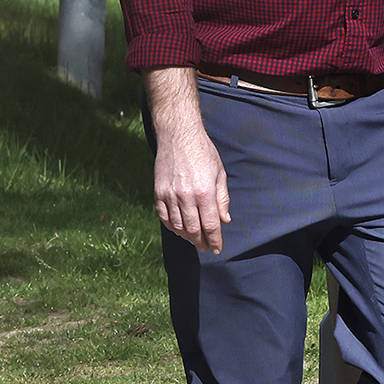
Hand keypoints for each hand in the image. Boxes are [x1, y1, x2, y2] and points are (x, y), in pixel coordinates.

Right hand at [155, 113, 231, 254]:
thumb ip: (222, 198)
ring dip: (186, 236)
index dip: (215, 240)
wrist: (178, 135)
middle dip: (201, 242)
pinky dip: (171, 226)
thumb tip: (225, 220)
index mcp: (205, 193)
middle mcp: (186, 197)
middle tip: (206, 247)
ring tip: (193, 239)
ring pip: (177, 226)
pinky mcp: (158, 192)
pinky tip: (178, 228)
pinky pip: (163, 216)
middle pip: (194, 230)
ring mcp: (170, 195)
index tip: (217, 249)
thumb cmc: (203, 152)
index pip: (211, 225)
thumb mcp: (219, 173)